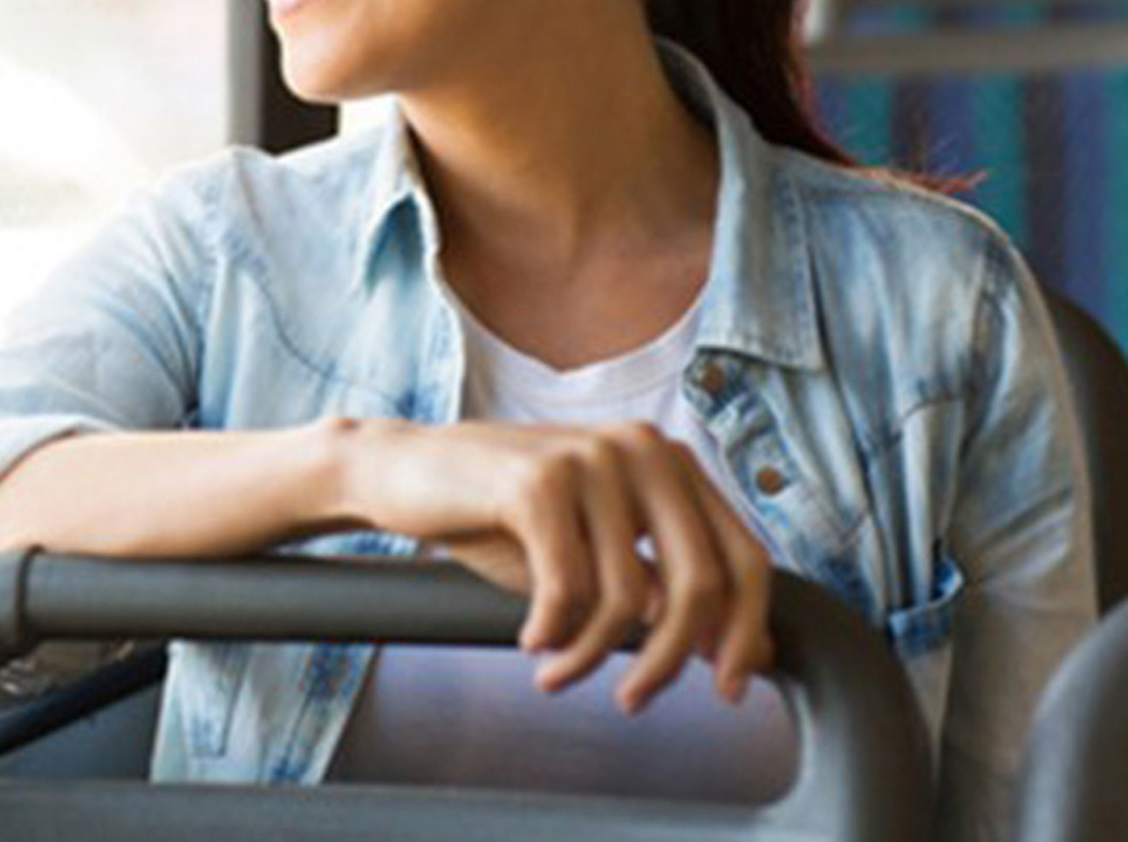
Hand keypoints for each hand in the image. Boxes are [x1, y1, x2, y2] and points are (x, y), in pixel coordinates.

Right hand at [342, 419, 773, 711]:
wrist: (401, 472)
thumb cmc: (497, 514)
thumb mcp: (593, 553)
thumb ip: (660, 586)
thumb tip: (741, 652)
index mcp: (667, 461)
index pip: (745, 556)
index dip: (747, 632)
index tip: (730, 687)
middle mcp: (642, 449)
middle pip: (700, 583)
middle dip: (671, 659)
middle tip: (633, 699)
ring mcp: (591, 459)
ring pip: (628, 597)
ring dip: (591, 656)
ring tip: (557, 674)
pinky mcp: (539, 482)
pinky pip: (568, 590)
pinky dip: (552, 633)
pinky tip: (530, 641)